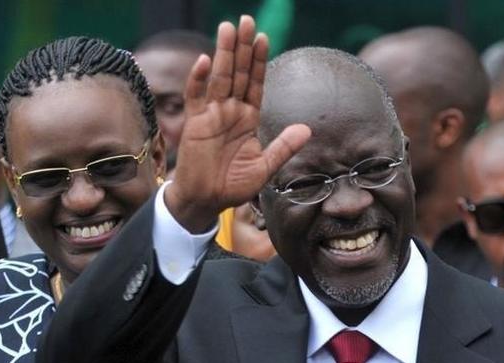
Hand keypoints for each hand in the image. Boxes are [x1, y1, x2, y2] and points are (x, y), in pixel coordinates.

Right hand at [165, 15, 310, 232]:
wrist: (206, 201)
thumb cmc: (233, 186)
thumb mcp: (265, 167)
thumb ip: (283, 147)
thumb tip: (307, 129)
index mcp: (248, 119)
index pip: (256, 83)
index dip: (259, 61)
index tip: (264, 38)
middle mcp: (230, 111)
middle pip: (238, 73)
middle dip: (243, 47)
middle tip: (247, 20)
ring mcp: (211, 115)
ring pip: (219, 77)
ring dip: (224, 53)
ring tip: (229, 28)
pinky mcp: (195, 124)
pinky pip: (196, 97)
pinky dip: (199, 79)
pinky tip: (206, 61)